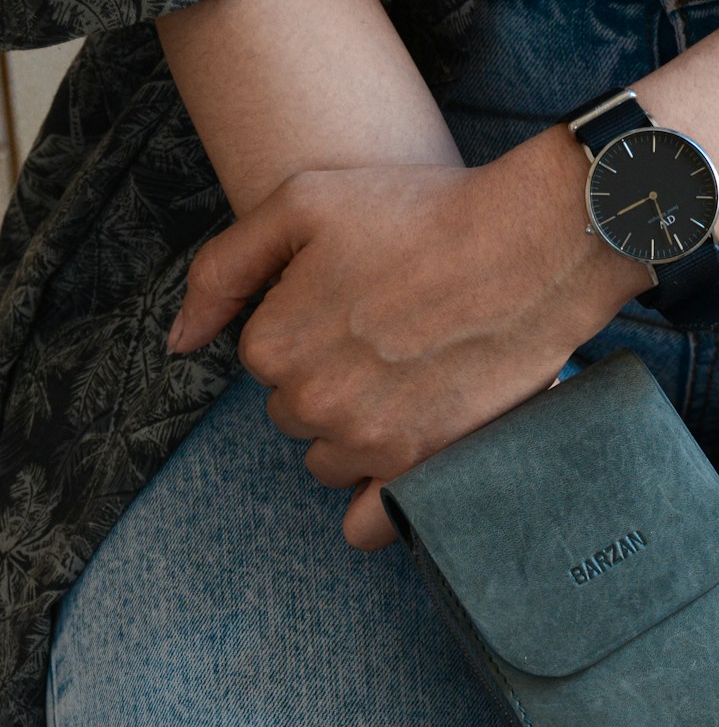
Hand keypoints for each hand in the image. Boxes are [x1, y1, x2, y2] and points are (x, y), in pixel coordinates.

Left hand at [167, 130, 650, 548]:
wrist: (533, 244)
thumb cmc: (421, 213)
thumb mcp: (301, 203)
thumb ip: (223, 270)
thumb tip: (178, 342)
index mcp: (272, 345)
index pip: (267, 362)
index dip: (309, 329)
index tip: (355, 302)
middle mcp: (313, 405)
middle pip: (297, 416)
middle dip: (329, 383)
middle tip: (388, 339)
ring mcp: (370, 444)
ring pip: (333, 462)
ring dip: (357, 435)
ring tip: (411, 384)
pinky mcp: (426, 469)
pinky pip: (373, 523)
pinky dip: (378, 508)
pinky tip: (400, 469)